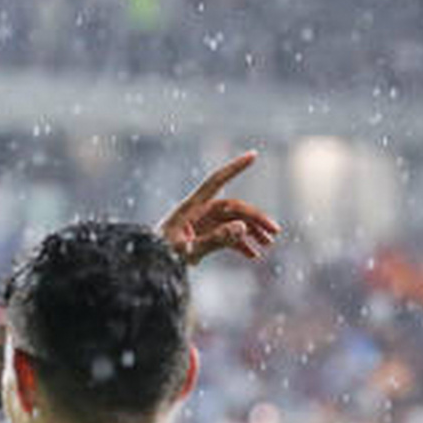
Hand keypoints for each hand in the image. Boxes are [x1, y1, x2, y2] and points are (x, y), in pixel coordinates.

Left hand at [158, 151, 279, 264]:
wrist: (148, 268)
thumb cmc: (161, 256)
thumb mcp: (187, 250)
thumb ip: (215, 239)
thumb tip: (242, 227)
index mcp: (191, 207)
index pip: (216, 181)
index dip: (234, 168)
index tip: (254, 154)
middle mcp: (200, 212)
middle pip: (234, 208)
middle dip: (256, 218)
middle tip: (275, 232)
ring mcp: (203, 225)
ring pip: (234, 222)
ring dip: (252, 232)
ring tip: (267, 245)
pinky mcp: (204, 238)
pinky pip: (227, 237)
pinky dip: (240, 245)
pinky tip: (253, 256)